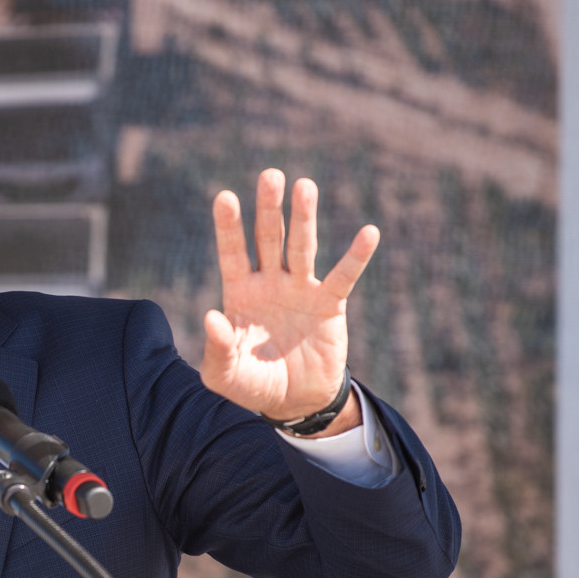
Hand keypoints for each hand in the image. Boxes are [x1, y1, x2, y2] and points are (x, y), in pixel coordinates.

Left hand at [202, 168, 377, 432]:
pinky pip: (344, 277)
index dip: (229, 226)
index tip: (224, 197)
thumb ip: (216, 349)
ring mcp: (301, 289)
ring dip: (304, 217)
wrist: (294, 402)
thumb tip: (210, 317)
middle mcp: (270, 282)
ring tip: (304, 186)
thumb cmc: (253, 385)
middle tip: (271, 175)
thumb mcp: (224, 375)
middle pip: (268, 238)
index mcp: (240, 292)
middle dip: (269, 208)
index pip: (232, 252)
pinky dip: (356, 256)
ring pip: (302, 247)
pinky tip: (368, 233)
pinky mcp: (330, 304)